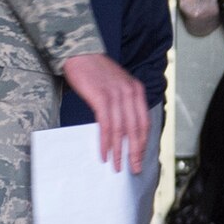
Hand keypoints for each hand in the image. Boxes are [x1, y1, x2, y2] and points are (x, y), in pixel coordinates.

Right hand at [61, 53, 149, 171]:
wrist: (79, 54)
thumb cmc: (96, 72)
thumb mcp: (116, 85)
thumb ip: (122, 104)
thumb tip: (122, 130)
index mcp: (137, 91)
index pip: (144, 122)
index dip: (143, 142)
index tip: (140, 157)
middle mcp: (130, 93)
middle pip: (136, 129)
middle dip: (135, 152)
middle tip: (134, 168)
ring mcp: (117, 95)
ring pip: (122, 130)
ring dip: (119, 151)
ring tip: (117, 166)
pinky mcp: (102, 97)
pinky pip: (106, 125)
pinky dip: (106, 142)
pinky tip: (104, 153)